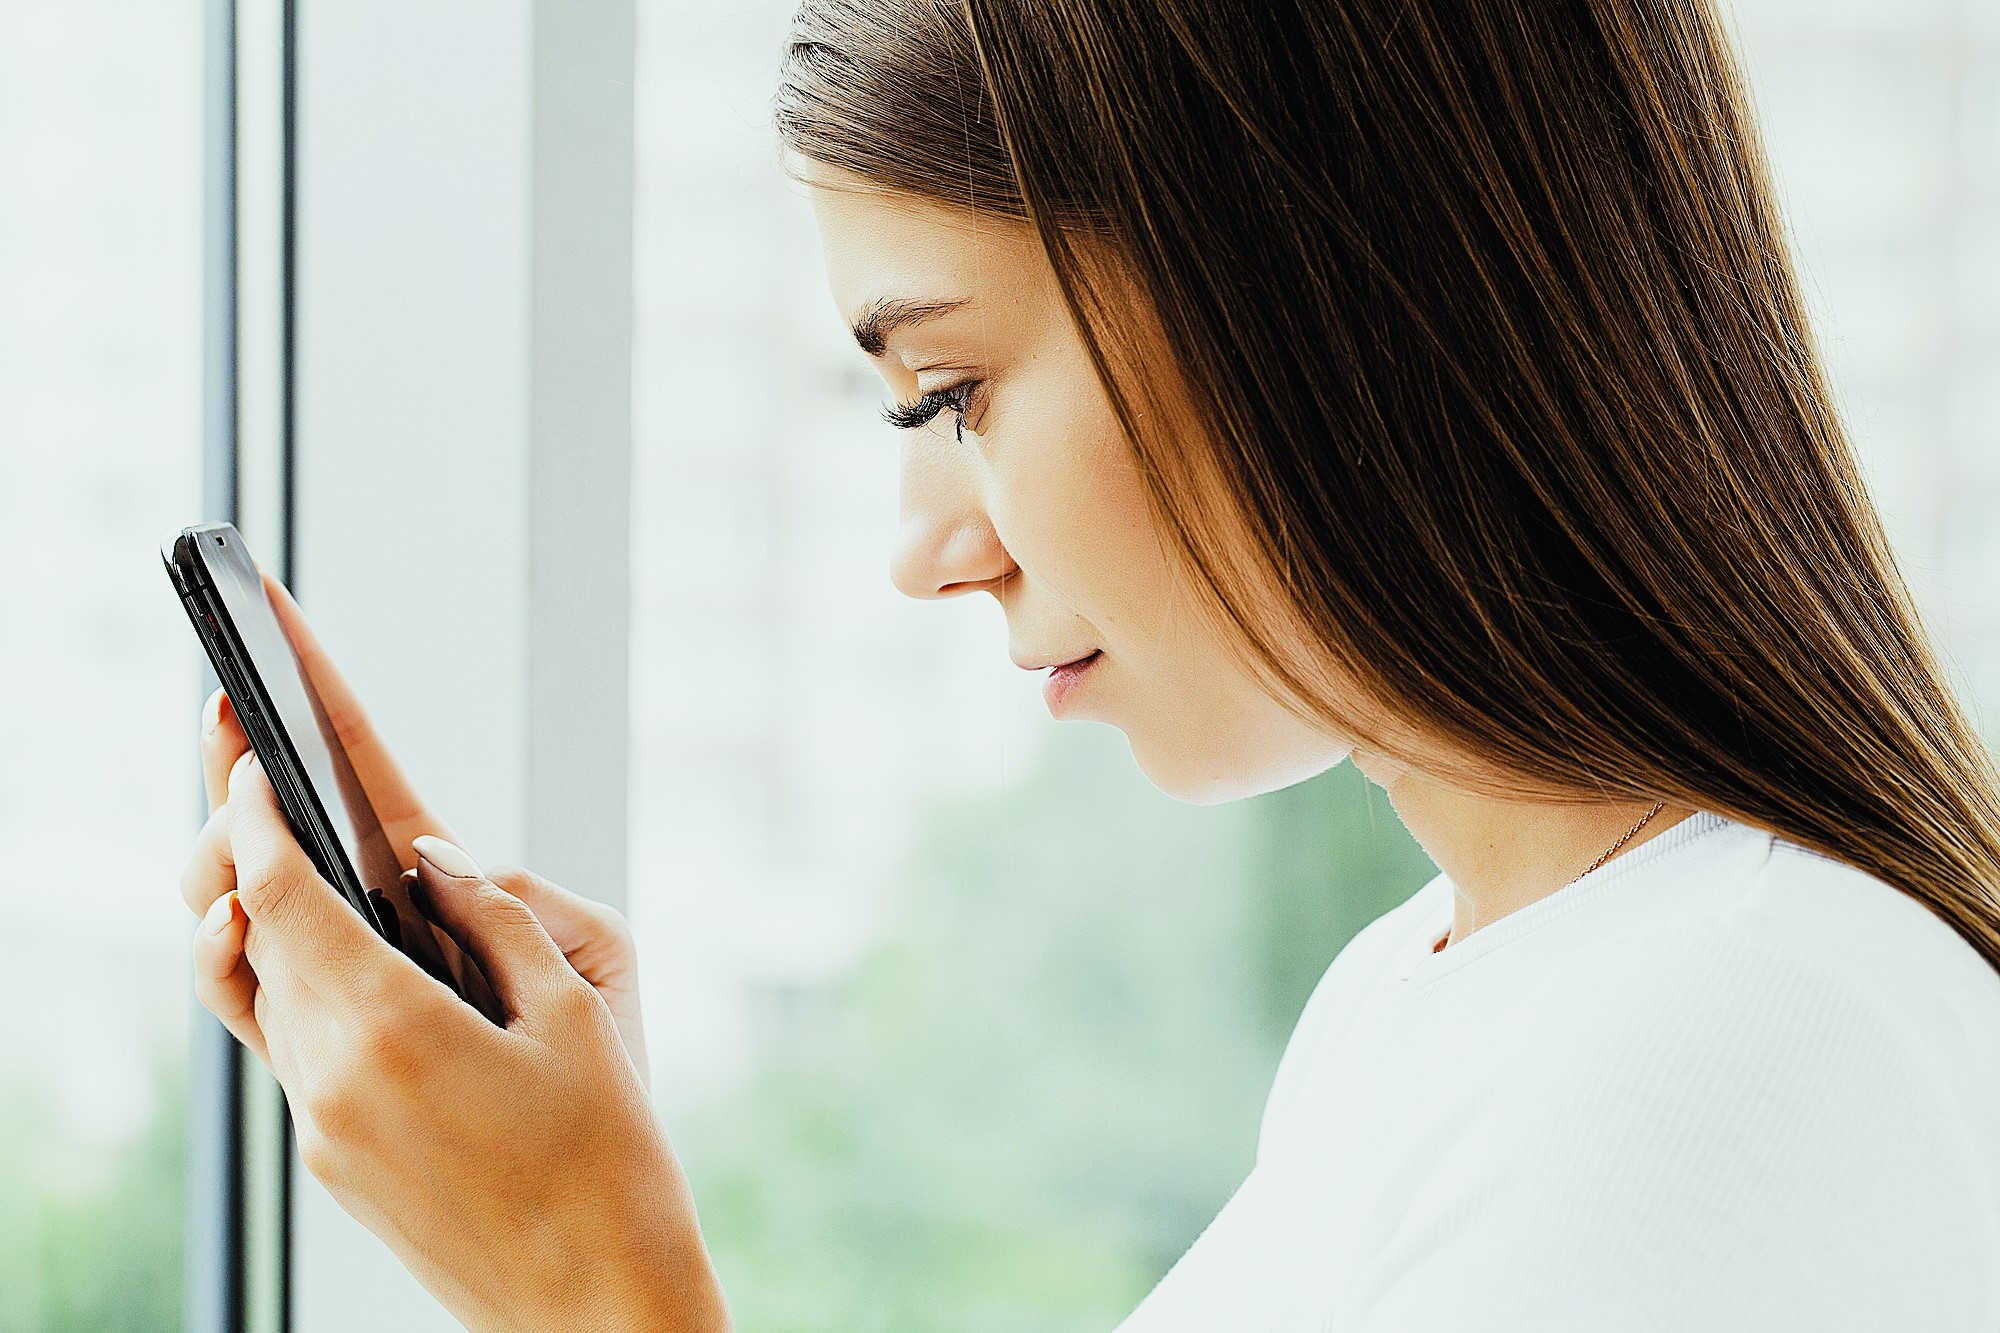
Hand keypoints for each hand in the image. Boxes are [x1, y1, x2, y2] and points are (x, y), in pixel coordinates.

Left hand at [177, 572, 727, 1330]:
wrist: (598, 1303)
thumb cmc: (610, 1160)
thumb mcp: (577, 1015)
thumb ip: (498, 918)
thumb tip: (435, 857)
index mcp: (390, 1030)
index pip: (281, 894)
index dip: (257, 814)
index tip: (249, 756)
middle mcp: (331, 1081)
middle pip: (250, 937)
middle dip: (244, 851)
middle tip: (253, 780)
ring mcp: (323, 1130)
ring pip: (258, 997)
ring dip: (256, 921)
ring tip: (277, 862)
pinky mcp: (334, 1162)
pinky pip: (290, 1052)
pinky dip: (294, 987)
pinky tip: (337, 959)